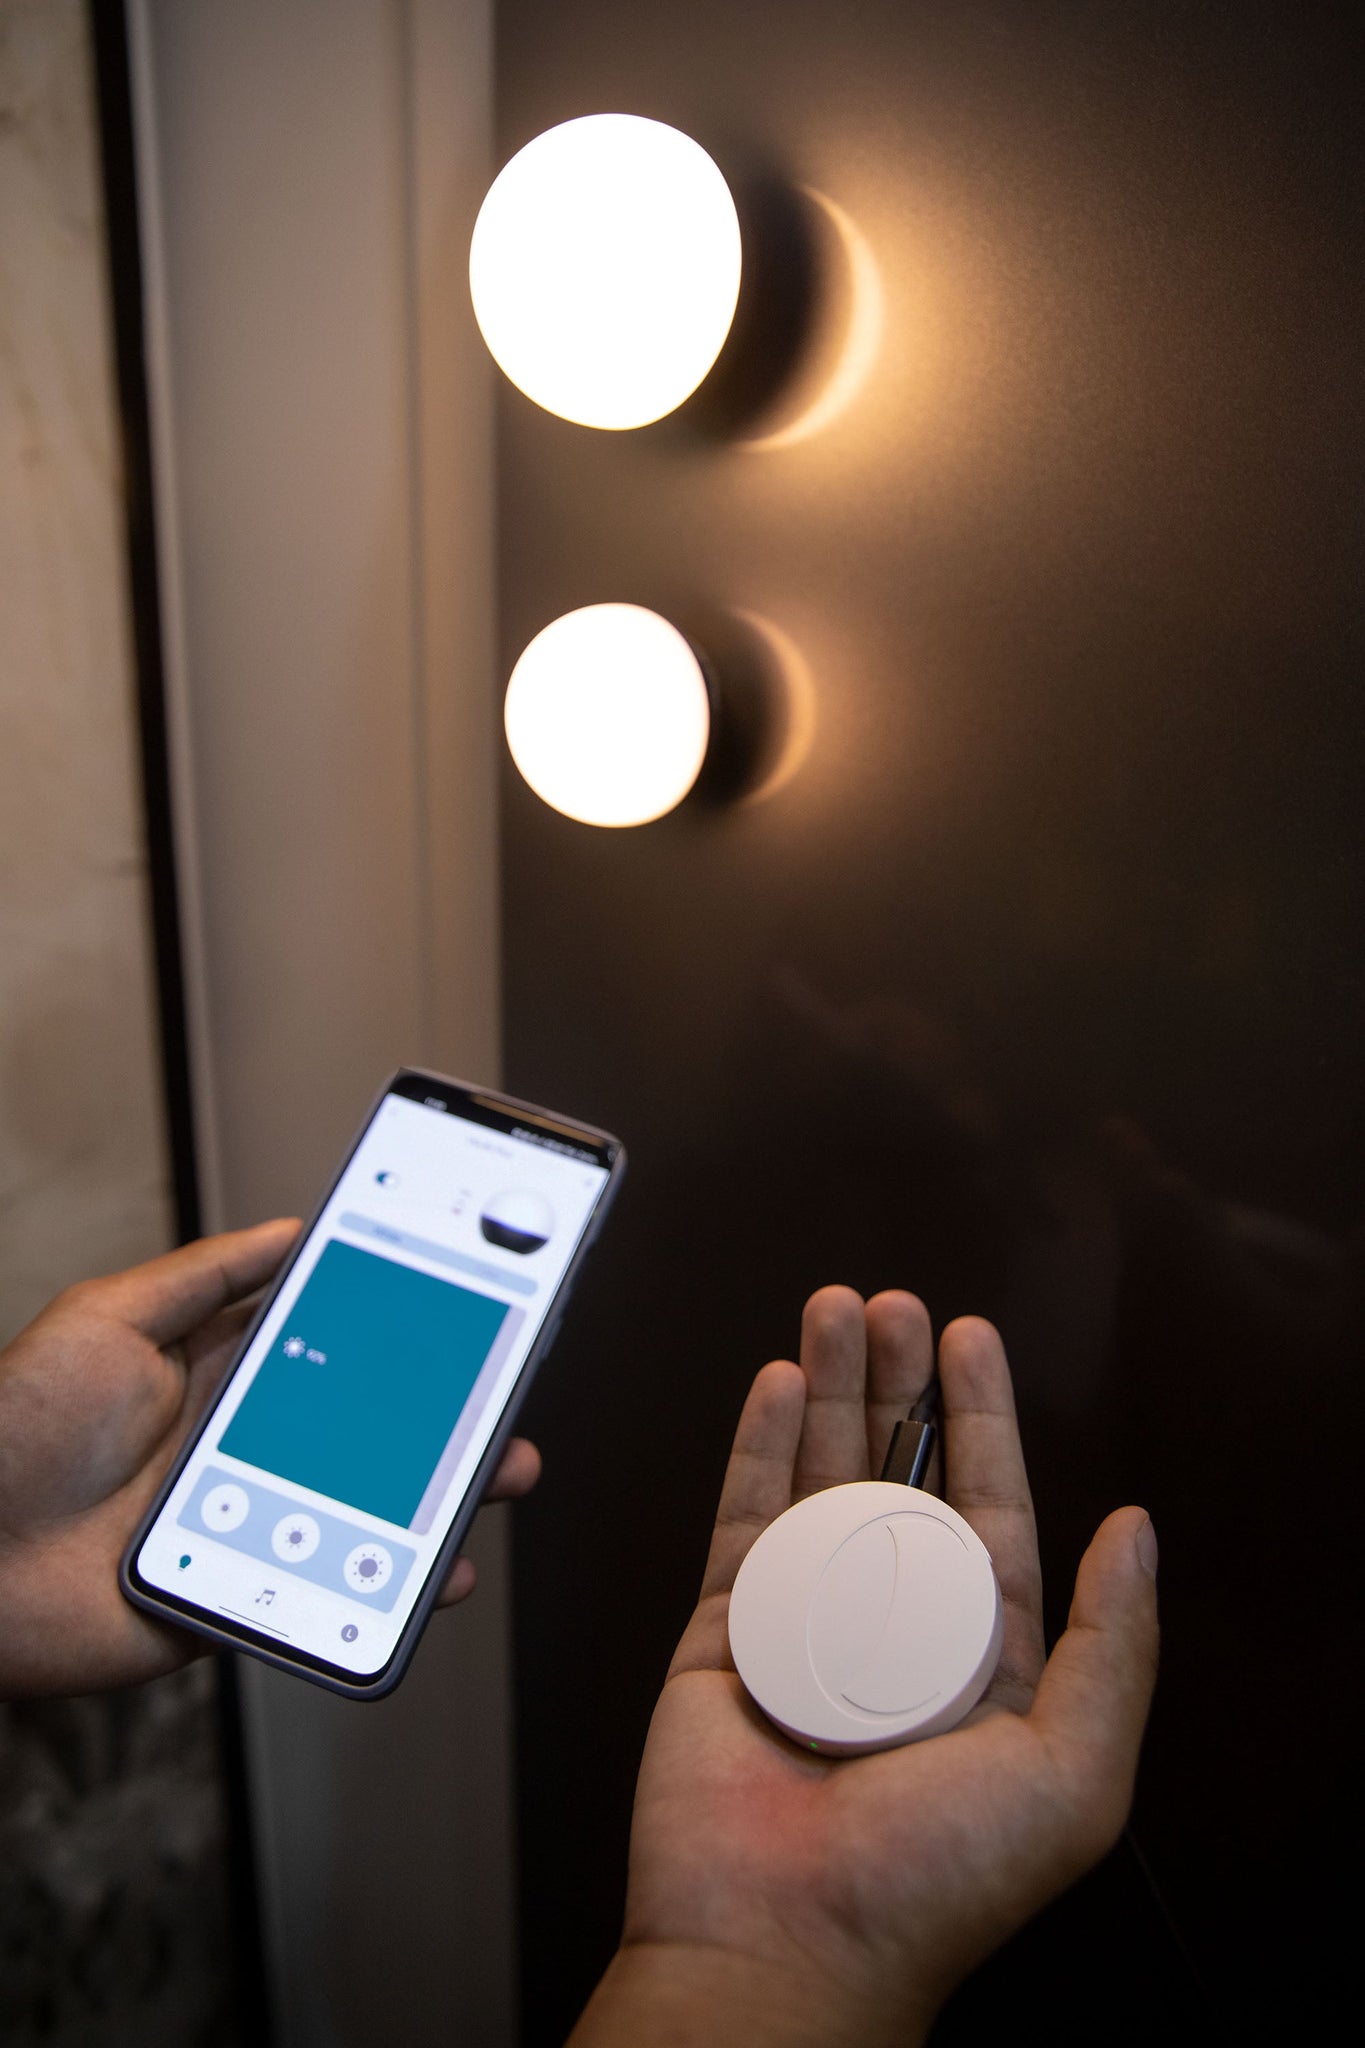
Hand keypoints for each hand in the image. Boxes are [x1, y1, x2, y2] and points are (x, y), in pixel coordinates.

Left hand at [0, 1223, 540, 1698]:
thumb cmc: (16, 1432)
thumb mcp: (107, 1320)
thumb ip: (203, 1277)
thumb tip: (289, 1228)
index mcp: (218, 1375)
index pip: (332, 1344)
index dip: (396, 1330)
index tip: (462, 1310)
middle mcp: (247, 1445)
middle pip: (370, 1427)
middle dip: (445, 1411)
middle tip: (506, 1393)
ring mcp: (254, 1520)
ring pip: (372, 1508)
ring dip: (445, 1495)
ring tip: (500, 1472)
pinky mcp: (246, 1592)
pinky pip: (337, 1589)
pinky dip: (395, 1585)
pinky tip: (439, 1568)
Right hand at [572, 1289, 1158, 2047]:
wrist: (783, 1941)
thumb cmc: (930, 1884)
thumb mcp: (1073, 1771)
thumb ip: (1113, 1646)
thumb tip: (1135, 1532)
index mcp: (979, 1663)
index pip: (988, 1510)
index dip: (983, 1420)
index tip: (973, 1341)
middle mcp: (892, 1634)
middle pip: (896, 1474)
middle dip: (898, 1382)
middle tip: (894, 1304)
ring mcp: (803, 1626)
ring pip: (819, 1475)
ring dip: (830, 1386)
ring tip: (835, 1309)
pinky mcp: (724, 1629)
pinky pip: (742, 1516)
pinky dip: (758, 1443)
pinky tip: (778, 1383)